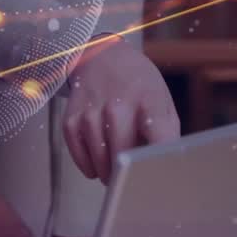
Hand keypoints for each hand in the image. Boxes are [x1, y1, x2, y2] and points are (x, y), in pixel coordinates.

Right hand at [62, 38, 179, 182]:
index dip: (161, 163)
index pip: (159, 139)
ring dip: (108, 173)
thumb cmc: (138, 85)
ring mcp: (91, 111)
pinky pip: (78, 154)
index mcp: (148, 100)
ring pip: (100, 159)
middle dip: (129, 174)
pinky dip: (88, 165)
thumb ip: (166, 133)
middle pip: (124, 154)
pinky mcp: (71, 117)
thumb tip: (166, 168)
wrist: (102, 56)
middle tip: (133, 179)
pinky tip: (96, 165)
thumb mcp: (161, 100)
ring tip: (115, 173)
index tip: (161, 179)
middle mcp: (117, 105)